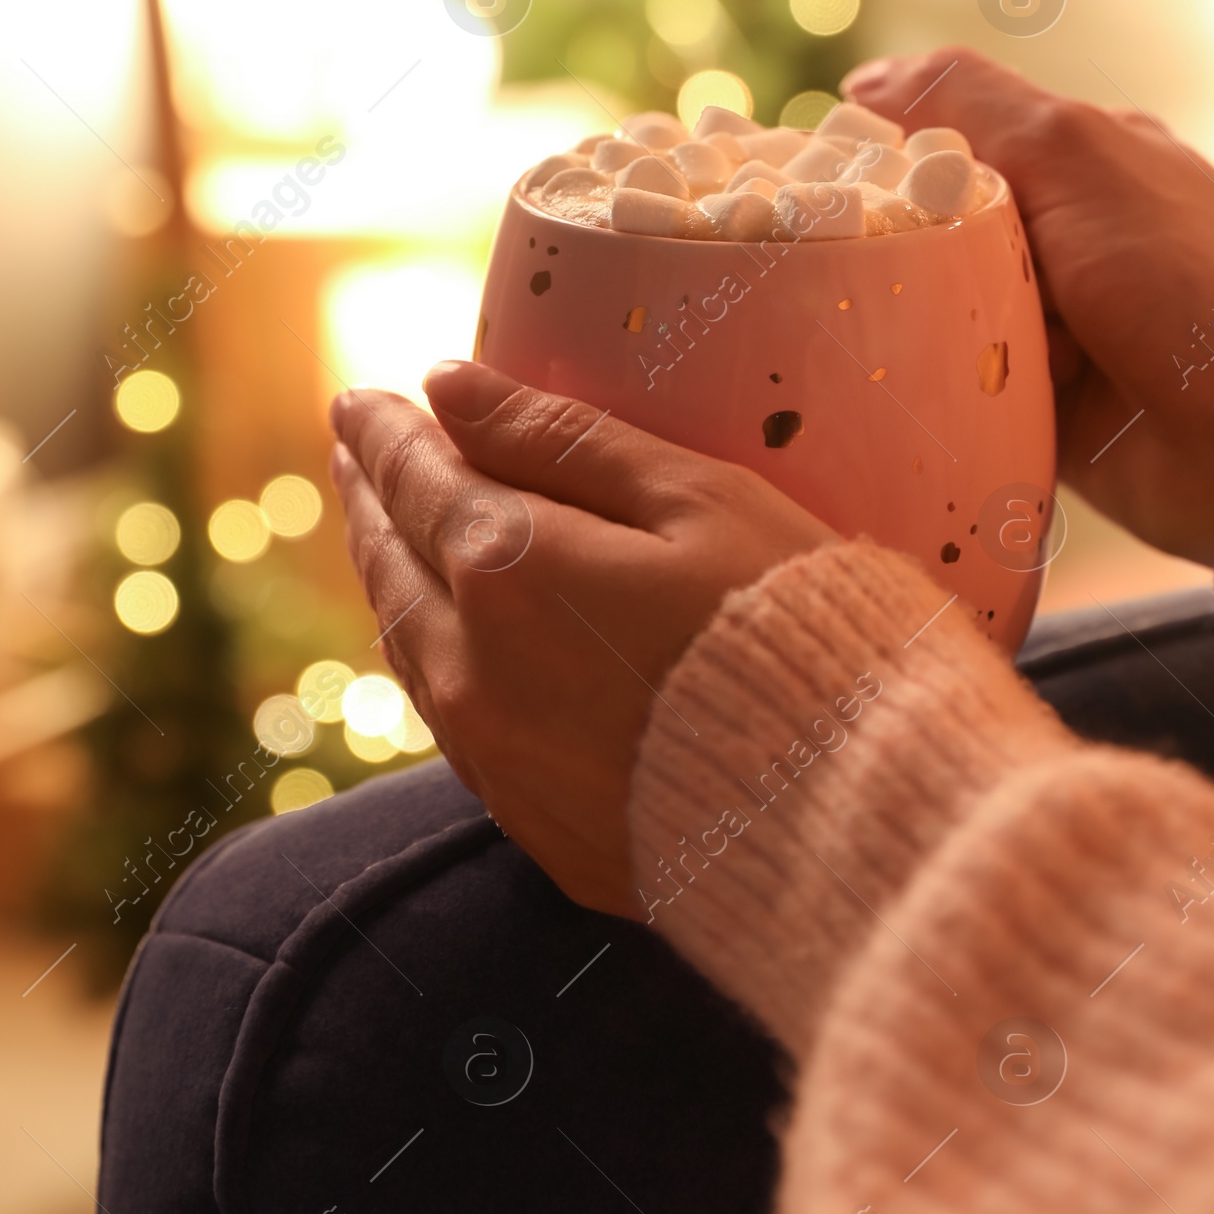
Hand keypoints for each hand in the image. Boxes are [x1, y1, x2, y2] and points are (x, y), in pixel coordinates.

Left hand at [327, 364, 833, 912]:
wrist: (853, 810)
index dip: (385, 433)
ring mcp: (499, 760)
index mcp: (510, 570)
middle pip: (395, 565)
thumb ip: (562, 440)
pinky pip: (452, 724)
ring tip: (389, 533)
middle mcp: (475, 670)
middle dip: (375, 499)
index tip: (359, 399)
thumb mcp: (698, 501)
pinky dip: (432, 659)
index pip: (419, 480)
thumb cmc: (794, 624)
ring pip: (411, 649)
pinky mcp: (537, 827)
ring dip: (392, 579)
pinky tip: (448, 642)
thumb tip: (447, 387)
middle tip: (360, 453)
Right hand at [842, 47, 1213, 562]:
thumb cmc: (1181, 279)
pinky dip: (947, 386)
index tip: (831, 184)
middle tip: (873, 267)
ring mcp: (1053, 324)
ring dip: (929, 323)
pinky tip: (938, 389)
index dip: (888, 157)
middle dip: (904, 249)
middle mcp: (1066, 238)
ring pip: (940, 308)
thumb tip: (864, 81)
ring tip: (931, 338)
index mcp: (1082, 163)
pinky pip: (960, 385)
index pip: (952, 139)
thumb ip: (968, 102)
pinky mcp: (1040, 404)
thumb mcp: (1074, 154)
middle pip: (935, 228)